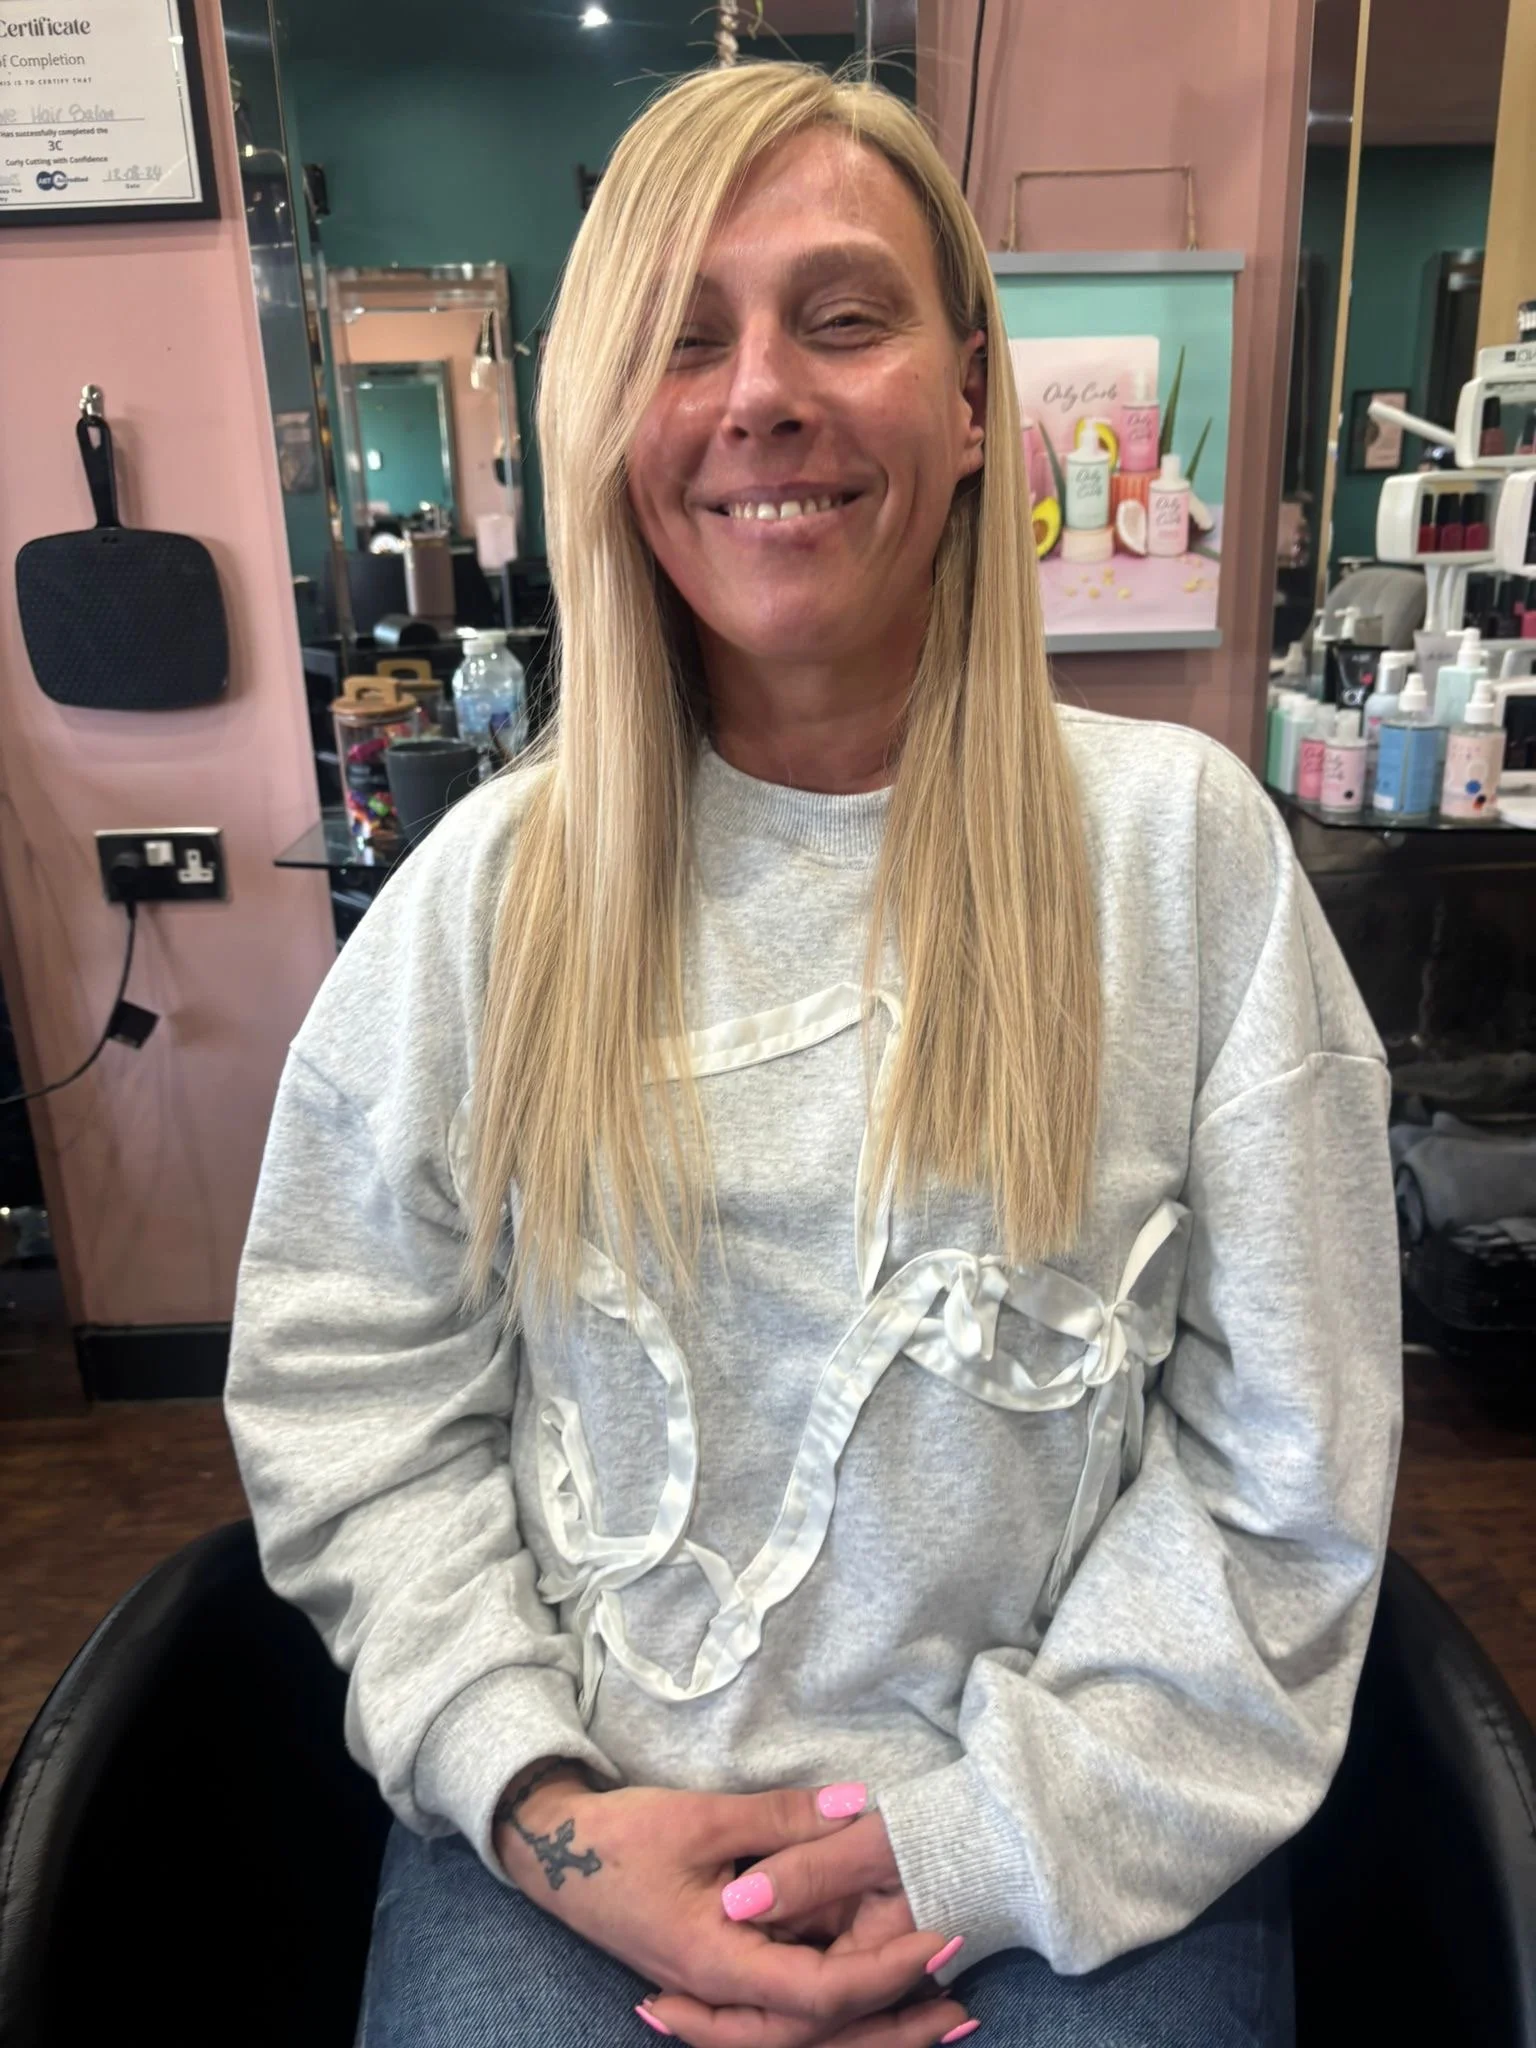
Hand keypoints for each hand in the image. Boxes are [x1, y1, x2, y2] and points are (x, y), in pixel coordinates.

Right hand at [493, 1766, 967, 2044]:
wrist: (553, 1851)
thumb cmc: (621, 1836)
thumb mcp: (704, 1816)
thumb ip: (783, 1819)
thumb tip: (859, 1807)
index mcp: (718, 1965)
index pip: (818, 1994)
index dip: (884, 1973)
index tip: (940, 1940)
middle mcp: (721, 1994)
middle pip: (819, 2036)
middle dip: (894, 2026)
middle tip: (961, 2005)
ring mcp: (718, 1990)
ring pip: (804, 2032)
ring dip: (872, 2022)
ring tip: (938, 2008)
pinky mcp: (720, 1973)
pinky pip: (785, 2006)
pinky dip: (836, 2001)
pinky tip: (876, 1980)